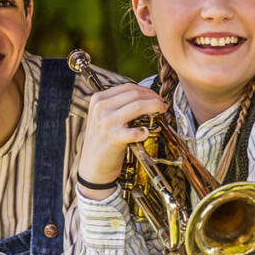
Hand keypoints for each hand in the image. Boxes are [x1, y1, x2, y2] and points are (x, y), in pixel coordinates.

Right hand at [78, 84, 165, 198]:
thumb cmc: (102, 141)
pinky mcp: (114, 138)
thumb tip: (145, 97)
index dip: (146, 90)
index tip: (155, 97)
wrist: (92, 167)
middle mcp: (101, 108)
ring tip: (162, 111)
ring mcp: (107, 123)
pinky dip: (145, 131)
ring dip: (155, 107)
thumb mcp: (103, 117)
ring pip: (138, 106)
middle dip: (154, 97)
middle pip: (135, 94)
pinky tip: (146, 132)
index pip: (128, 87)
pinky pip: (136, 131)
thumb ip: (118, 105)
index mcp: (98, 99)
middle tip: (162, 104)